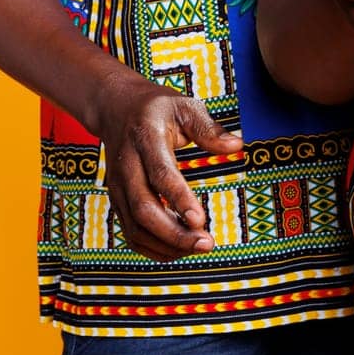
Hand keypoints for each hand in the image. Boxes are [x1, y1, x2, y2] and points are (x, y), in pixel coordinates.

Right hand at [93, 67, 242, 261]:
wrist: (116, 109)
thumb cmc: (157, 109)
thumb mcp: (184, 106)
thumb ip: (209, 128)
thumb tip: (237, 144)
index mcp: (146, 138)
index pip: (161, 174)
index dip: (179, 199)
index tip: (200, 220)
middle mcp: (127, 166)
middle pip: (144, 209)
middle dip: (175, 233)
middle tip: (206, 243)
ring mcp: (118, 187)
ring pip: (135, 228)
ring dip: (167, 245)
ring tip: (198, 247)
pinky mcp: (116, 201)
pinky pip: (131, 233)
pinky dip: (154, 248)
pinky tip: (179, 248)